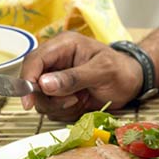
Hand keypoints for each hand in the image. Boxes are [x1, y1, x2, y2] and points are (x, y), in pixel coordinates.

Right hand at [19, 32, 142, 120]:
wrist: (132, 82)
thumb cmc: (120, 70)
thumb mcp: (102, 71)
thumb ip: (73, 78)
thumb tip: (43, 84)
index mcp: (63, 45)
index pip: (34, 60)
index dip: (27, 80)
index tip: (28, 101)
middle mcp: (56, 61)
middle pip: (32, 82)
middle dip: (48, 97)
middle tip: (72, 100)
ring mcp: (57, 79)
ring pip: (41, 99)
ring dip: (58, 106)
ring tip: (80, 100)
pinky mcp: (61, 95)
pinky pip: (52, 109)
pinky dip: (65, 112)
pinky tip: (81, 104)